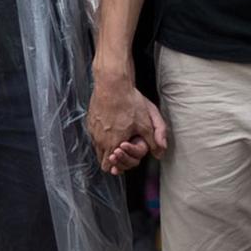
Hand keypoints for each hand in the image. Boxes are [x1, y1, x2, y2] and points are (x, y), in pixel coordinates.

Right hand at [88, 61, 166, 175]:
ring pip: (97, 147)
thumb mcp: (146, 123)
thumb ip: (154, 140)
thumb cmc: (129, 102)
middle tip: (122, 151)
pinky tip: (112, 126)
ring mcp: (93, 131)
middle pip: (102, 159)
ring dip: (106, 147)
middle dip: (112, 159)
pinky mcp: (90, 121)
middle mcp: (99, 140)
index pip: (108, 166)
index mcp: (113, 144)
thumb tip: (160, 152)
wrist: (112, 84)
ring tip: (118, 137)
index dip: (117, 166)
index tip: (123, 160)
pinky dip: (102, 136)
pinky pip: (95, 135)